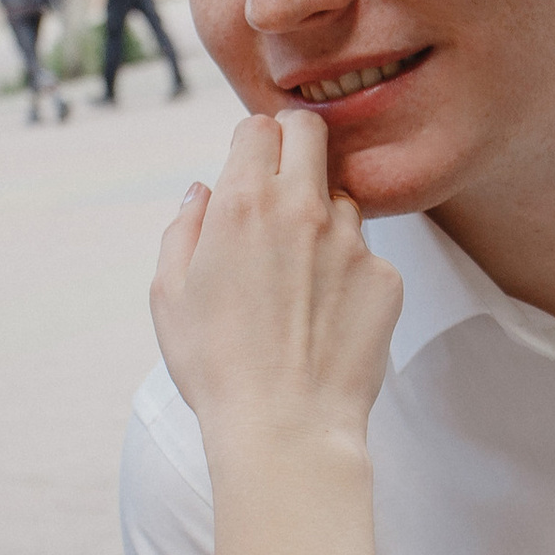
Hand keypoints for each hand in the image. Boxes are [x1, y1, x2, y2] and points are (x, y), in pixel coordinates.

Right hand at [151, 109, 401, 464]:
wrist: (286, 428)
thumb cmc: (216, 367)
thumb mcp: (168, 295)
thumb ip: (183, 228)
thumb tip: (203, 192)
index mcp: (243, 204)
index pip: (259, 126)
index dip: (251, 143)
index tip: (248, 169)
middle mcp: (302, 209)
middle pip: (311, 132)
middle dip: (295, 145)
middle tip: (282, 185)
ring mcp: (351, 242)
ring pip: (342, 198)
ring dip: (322, 218)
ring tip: (300, 278)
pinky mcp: (386, 278)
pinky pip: (367, 255)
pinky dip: (348, 274)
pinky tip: (326, 317)